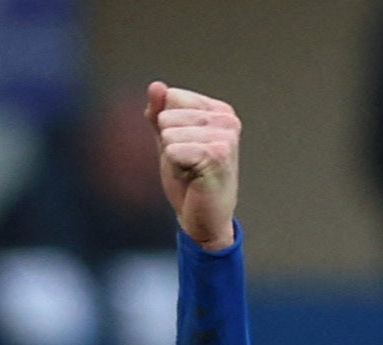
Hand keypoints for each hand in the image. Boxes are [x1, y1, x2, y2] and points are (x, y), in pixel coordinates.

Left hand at [145, 82, 240, 250]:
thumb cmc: (188, 180)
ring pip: (169, 134)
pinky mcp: (218, 154)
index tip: (184, 148)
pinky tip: (192, 178)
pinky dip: (175, 168)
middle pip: (167, 115)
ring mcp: (225, 135)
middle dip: (168, 145)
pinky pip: (173, 151)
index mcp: (218, 110)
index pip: (171, 97)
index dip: (166, 127)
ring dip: (172, 159)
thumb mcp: (168, 142)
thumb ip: (159, 114)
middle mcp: (226, 118)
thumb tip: (156, 86)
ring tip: (191, 171)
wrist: (203, 219)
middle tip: (187, 164)